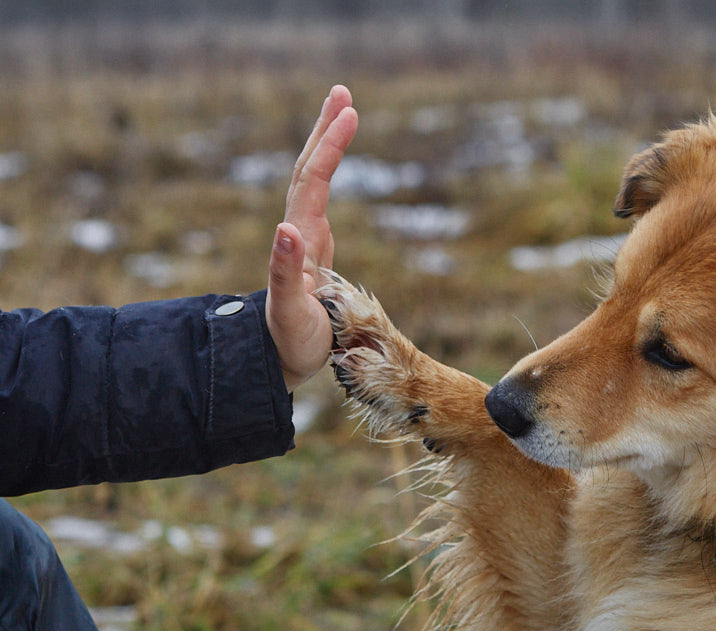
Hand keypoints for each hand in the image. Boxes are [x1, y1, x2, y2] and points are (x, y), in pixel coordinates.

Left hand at [266, 85, 358, 391]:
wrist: (273, 362)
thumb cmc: (287, 343)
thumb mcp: (288, 311)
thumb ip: (284, 270)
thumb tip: (286, 228)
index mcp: (298, 240)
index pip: (314, 181)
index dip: (330, 146)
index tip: (350, 113)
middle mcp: (298, 233)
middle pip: (309, 169)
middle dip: (324, 130)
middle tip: (343, 92)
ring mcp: (303, 240)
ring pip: (311, 181)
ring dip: (324, 146)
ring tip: (342, 113)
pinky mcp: (311, 252)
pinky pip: (318, 201)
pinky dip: (325, 174)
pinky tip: (329, 167)